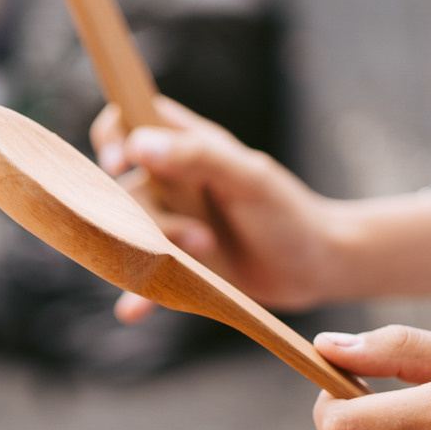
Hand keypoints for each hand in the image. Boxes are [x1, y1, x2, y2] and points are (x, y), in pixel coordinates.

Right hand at [90, 96, 344, 320]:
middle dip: (146, 213)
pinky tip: (131, 310)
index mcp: (188, 145)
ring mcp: (171, 222)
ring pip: (129, 231)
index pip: (130, 119)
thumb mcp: (249, 179)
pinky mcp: (177, 261)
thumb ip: (198, 156)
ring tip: (206, 253)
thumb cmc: (289, 213)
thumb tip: (138, 144)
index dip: (114, 134)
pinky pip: (143, 275)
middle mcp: (172, 182)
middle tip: (199, 234)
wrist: (316, 269)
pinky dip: (136, 293)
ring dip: (154, 249)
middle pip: (122, 186)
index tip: (121, 162)